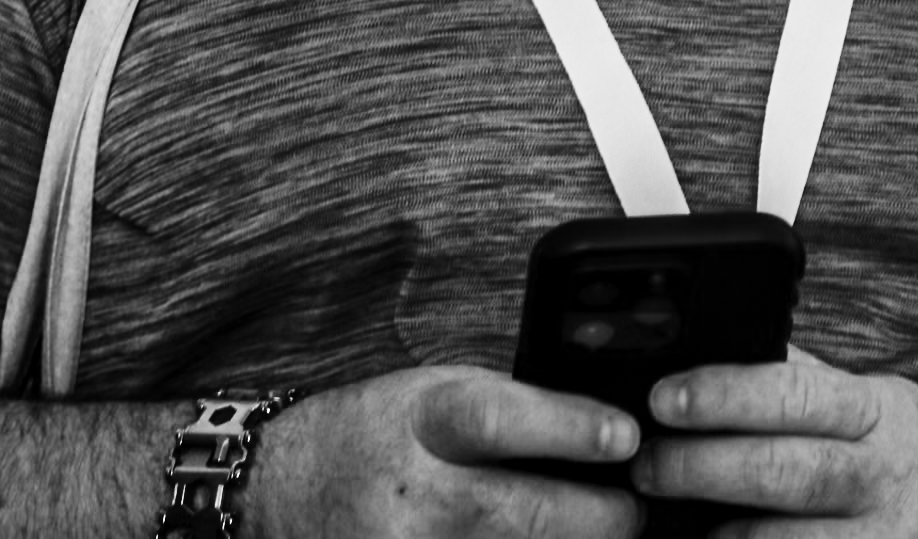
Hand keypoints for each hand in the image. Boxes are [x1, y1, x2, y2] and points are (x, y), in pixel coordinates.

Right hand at [255, 366, 644, 538]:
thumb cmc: (373, 430)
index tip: (626, 436)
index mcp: (423, 419)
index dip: (568, 428)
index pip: (500, 421)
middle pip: (525, 513)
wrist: (281, 488)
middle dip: (601, 516)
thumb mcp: (433, 391)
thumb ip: (512, 408)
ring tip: (597, 528)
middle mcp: (416, 491)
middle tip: (636, 509)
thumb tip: (603, 428)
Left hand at [632, 353, 917, 537]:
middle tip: (646, 467)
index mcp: (875, 413)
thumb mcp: (871, 401)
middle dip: (703, 469)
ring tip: (674, 523)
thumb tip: (714, 349)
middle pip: (785, 473)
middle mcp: (884, 476)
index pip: (794, 393)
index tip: (665, 398)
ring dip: (725, 535)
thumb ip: (800, 382)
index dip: (725, 395)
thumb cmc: (909, 453)